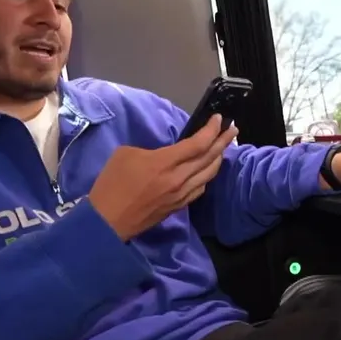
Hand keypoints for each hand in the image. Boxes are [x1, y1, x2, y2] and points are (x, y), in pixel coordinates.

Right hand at [89, 115, 236, 239]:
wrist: (107, 221)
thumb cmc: (112, 184)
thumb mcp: (126, 154)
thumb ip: (151, 150)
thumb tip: (164, 154)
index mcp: (165, 163)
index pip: (198, 144)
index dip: (211, 130)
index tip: (218, 118)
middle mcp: (179, 179)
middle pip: (209, 158)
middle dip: (223, 141)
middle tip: (233, 128)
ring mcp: (181, 195)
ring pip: (208, 174)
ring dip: (218, 158)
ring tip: (223, 147)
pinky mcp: (178, 206)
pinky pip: (200, 188)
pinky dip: (207, 175)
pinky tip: (208, 170)